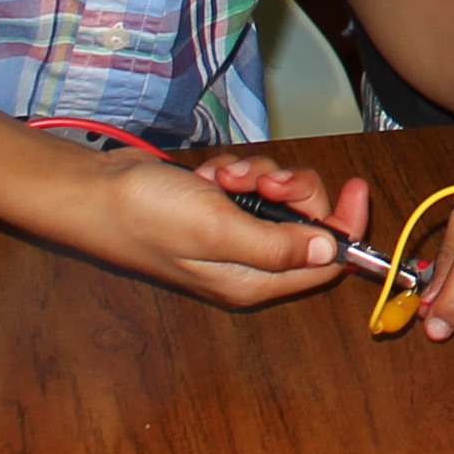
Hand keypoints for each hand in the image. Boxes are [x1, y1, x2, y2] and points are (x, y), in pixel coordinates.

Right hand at [62, 147, 373, 309]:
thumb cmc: (150, 216)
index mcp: (253, 281)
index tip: (356, 187)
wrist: (97, 192)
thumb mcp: (221, 230)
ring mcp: (232, 233)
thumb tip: (332, 251)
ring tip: (224, 177)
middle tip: (268, 179)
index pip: (326, 262)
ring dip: (260, 176)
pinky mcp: (218, 207)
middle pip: (307, 222)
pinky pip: (252, 184)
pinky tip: (209, 175)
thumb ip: (278, 245)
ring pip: (281, 196)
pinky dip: (236, 172)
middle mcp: (248, 262)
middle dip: (294, 190)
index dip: (346, 226)